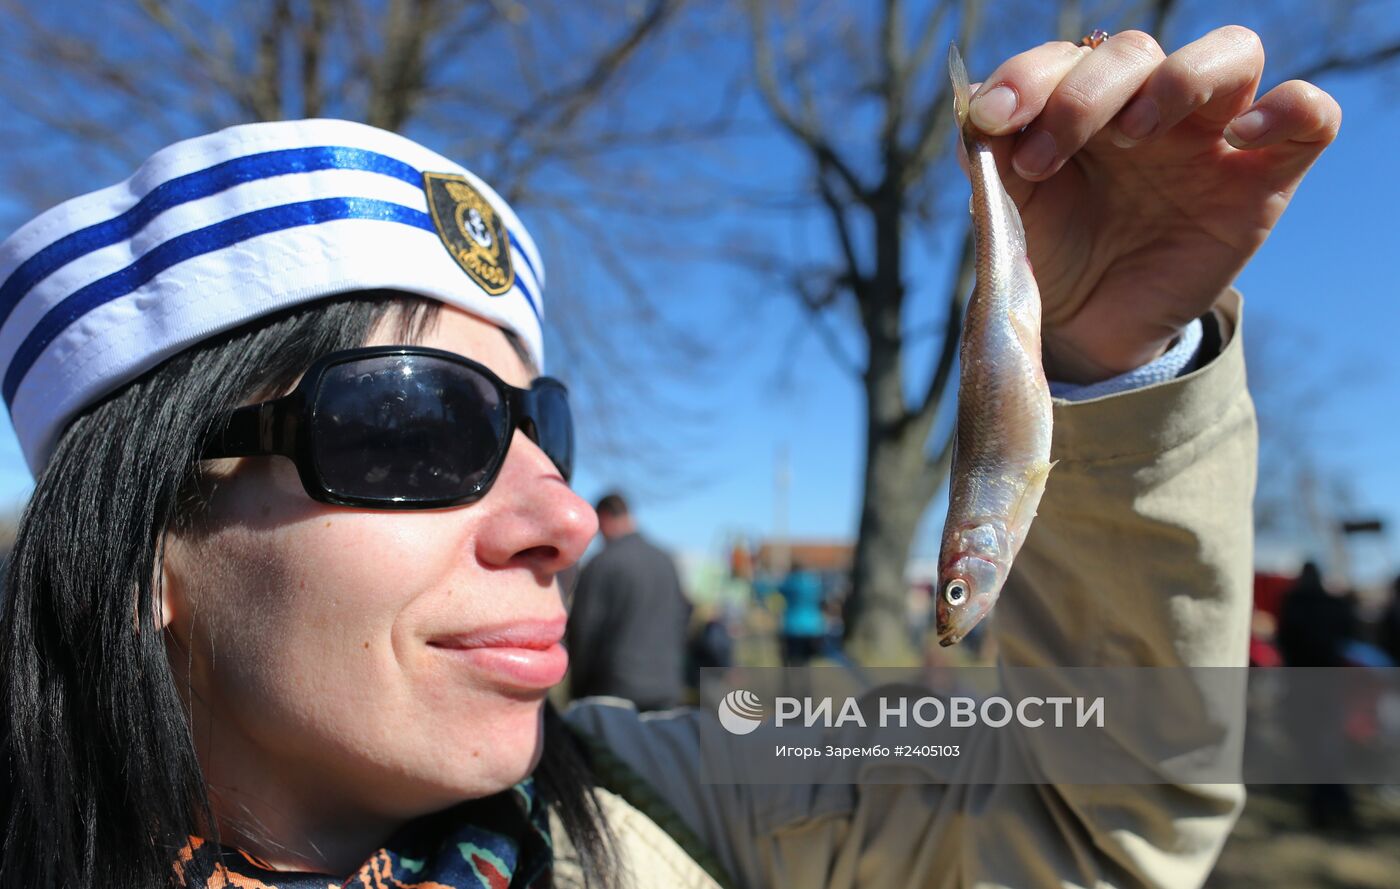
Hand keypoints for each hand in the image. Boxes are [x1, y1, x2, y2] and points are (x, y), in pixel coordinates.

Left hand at [965, 26, 1340, 383]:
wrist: (1086, 327)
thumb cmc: (1050, 251)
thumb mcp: (1010, 206)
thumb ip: (994, 154)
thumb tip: (976, 106)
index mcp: (1085, 101)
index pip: (1067, 56)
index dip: (1028, 76)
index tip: (993, 119)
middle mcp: (1150, 105)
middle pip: (1138, 51)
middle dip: (1085, 93)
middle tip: (1046, 155)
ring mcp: (1212, 136)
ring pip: (1231, 53)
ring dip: (1178, 78)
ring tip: (1134, 134)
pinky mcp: (1265, 179)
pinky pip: (1310, 116)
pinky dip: (1289, 108)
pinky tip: (1241, 135)